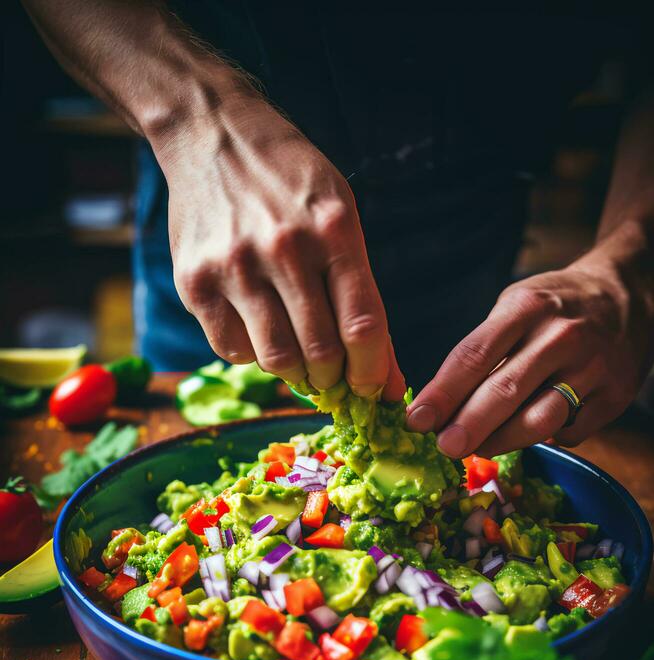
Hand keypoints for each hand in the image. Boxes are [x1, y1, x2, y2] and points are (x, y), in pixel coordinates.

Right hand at [152, 90, 404, 398]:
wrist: (212, 134)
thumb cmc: (289, 182)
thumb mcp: (339, 216)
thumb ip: (361, 294)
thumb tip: (386, 375)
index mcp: (333, 230)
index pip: (364, 327)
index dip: (374, 372)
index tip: (373, 389)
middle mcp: (284, 249)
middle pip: (321, 353)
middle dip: (334, 379)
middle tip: (333, 377)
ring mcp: (235, 267)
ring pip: (277, 360)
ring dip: (295, 374)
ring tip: (299, 359)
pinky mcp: (196, 283)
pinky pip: (232, 350)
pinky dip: (253, 355)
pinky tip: (259, 331)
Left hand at [407, 229, 653, 455]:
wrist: (628, 294)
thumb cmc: (555, 306)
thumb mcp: (516, 306)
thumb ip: (483, 350)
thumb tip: (439, 406)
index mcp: (527, 307)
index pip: (475, 355)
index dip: (443, 393)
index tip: (417, 420)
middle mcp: (562, 336)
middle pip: (506, 390)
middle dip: (469, 425)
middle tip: (444, 447)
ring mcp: (593, 367)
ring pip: (540, 419)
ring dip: (502, 441)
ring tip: (478, 448)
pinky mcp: (615, 395)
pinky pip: (570, 431)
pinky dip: (544, 438)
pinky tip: (529, 432)